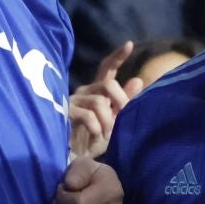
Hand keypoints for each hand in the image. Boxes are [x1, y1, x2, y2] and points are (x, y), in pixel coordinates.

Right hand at [69, 40, 142, 158]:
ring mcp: (74, 101)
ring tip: (107, 134)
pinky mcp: (66, 113)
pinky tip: (96, 136)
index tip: (129, 44)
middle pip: (108, 84)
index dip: (118, 56)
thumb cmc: (95, 138)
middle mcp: (86, 91)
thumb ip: (124, 102)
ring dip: (108, 121)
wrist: (77, 159)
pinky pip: (87, 116)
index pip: (107, 68)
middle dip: (121, 101)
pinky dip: (96, 128)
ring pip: (99, 102)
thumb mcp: (115, 121)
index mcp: (98, 91)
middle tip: (123, 118)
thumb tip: (138, 80)